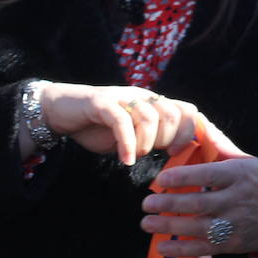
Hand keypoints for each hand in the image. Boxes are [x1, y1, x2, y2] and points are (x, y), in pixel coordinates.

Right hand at [27, 84, 210, 164]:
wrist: (63, 111)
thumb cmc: (100, 127)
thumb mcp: (133, 135)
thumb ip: (154, 140)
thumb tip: (178, 157)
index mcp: (154, 103)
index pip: (188, 110)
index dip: (194, 132)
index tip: (185, 152)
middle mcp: (143, 97)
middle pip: (173, 114)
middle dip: (170, 139)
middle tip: (160, 154)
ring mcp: (123, 98)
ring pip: (150, 118)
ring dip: (147, 144)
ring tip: (136, 156)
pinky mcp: (102, 103)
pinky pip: (122, 122)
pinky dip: (127, 144)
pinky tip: (125, 160)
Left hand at [140, 154, 257, 256]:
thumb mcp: (247, 161)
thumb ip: (220, 147)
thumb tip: (198, 123)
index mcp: (238, 175)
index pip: (208, 176)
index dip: (184, 178)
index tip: (161, 179)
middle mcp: (237, 200)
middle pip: (199, 204)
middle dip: (169, 204)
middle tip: (146, 203)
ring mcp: (235, 225)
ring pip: (198, 227)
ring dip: (169, 226)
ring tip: (146, 223)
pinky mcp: (233, 245)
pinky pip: (204, 248)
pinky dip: (182, 249)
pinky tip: (162, 247)